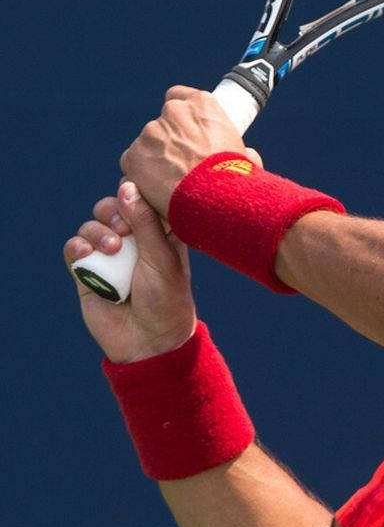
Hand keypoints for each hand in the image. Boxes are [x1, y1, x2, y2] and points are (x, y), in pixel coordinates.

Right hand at [65, 182, 197, 362]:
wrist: (149, 341)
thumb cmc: (166, 297)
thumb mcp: (161, 257)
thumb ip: (144, 221)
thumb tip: (126, 185)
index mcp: (161, 231)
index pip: (143, 198)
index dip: (136, 193)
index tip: (136, 201)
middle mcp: (134, 239)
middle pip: (113, 206)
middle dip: (113, 210)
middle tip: (122, 227)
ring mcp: (110, 254)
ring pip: (92, 224)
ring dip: (97, 230)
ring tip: (112, 249)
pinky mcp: (88, 271)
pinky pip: (74, 248)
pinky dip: (77, 246)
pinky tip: (86, 253)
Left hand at [120, 86, 262, 215]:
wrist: (216, 199)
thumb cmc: (236, 178)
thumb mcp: (246, 155)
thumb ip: (239, 147)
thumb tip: (248, 155)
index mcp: (202, 103)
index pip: (179, 96)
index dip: (182, 117)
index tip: (187, 132)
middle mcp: (173, 111)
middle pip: (163, 123)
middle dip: (168, 141)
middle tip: (182, 164)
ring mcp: (150, 132)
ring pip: (147, 145)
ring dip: (155, 159)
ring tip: (172, 183)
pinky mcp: (133, 155)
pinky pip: (134, 165)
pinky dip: (142, 176)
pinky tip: (158, 190)